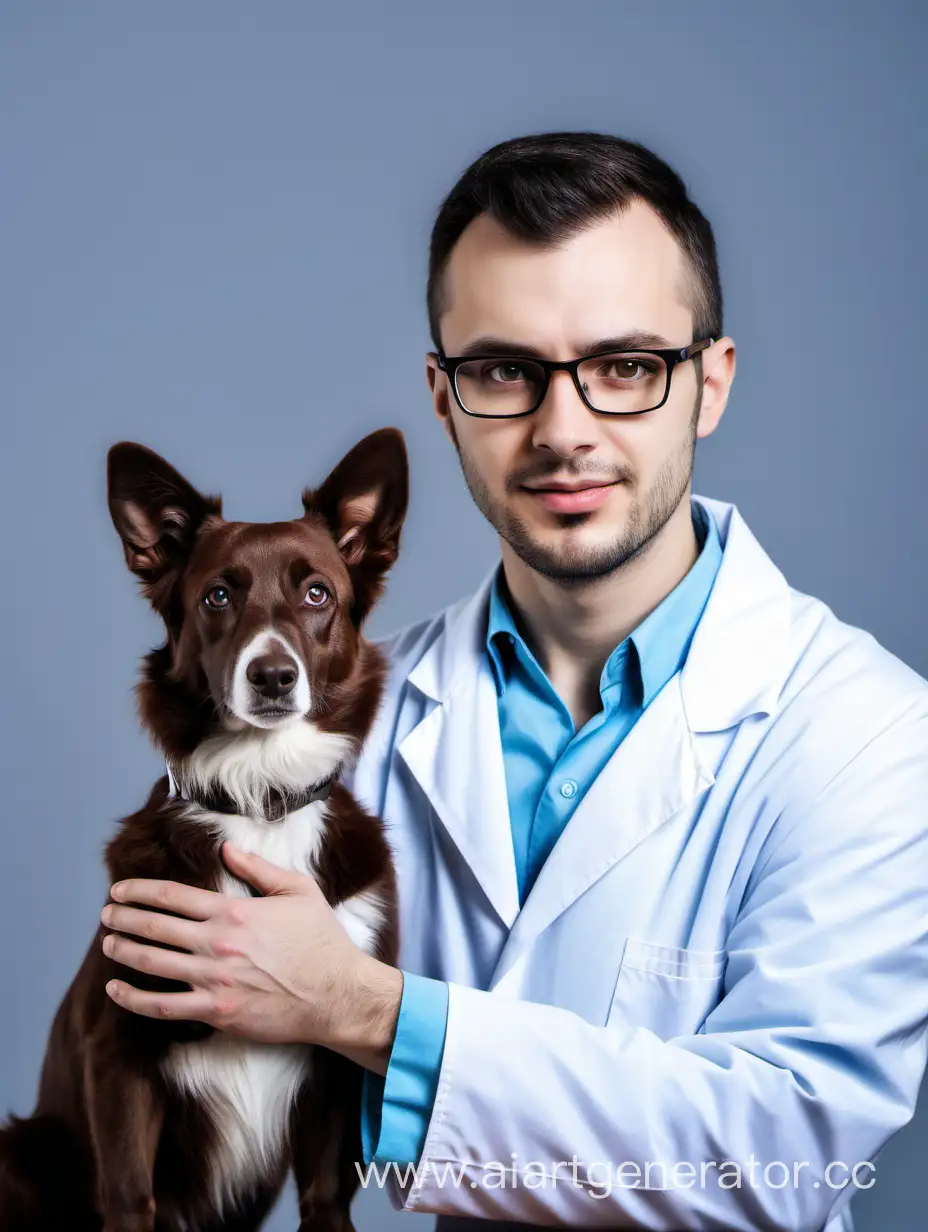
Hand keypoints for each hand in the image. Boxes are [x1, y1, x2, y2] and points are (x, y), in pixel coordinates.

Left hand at [99, 841, 401, 1071]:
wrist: (337, 993)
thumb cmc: (321, 940)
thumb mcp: (297, 890)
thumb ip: (258, 868)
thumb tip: (227, 849)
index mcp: (233, 911)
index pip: (172, 896)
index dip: (139, 891)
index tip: (119, 890)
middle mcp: (217, 943)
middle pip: (155, 927)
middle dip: (124, 918)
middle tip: (106, 914)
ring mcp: (214, 980)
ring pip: (152, 964)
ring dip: (125, 950)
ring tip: (109, 943)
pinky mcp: (217, 1012)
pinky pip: (163, 1007)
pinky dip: (134, 999)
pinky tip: (117, 990)